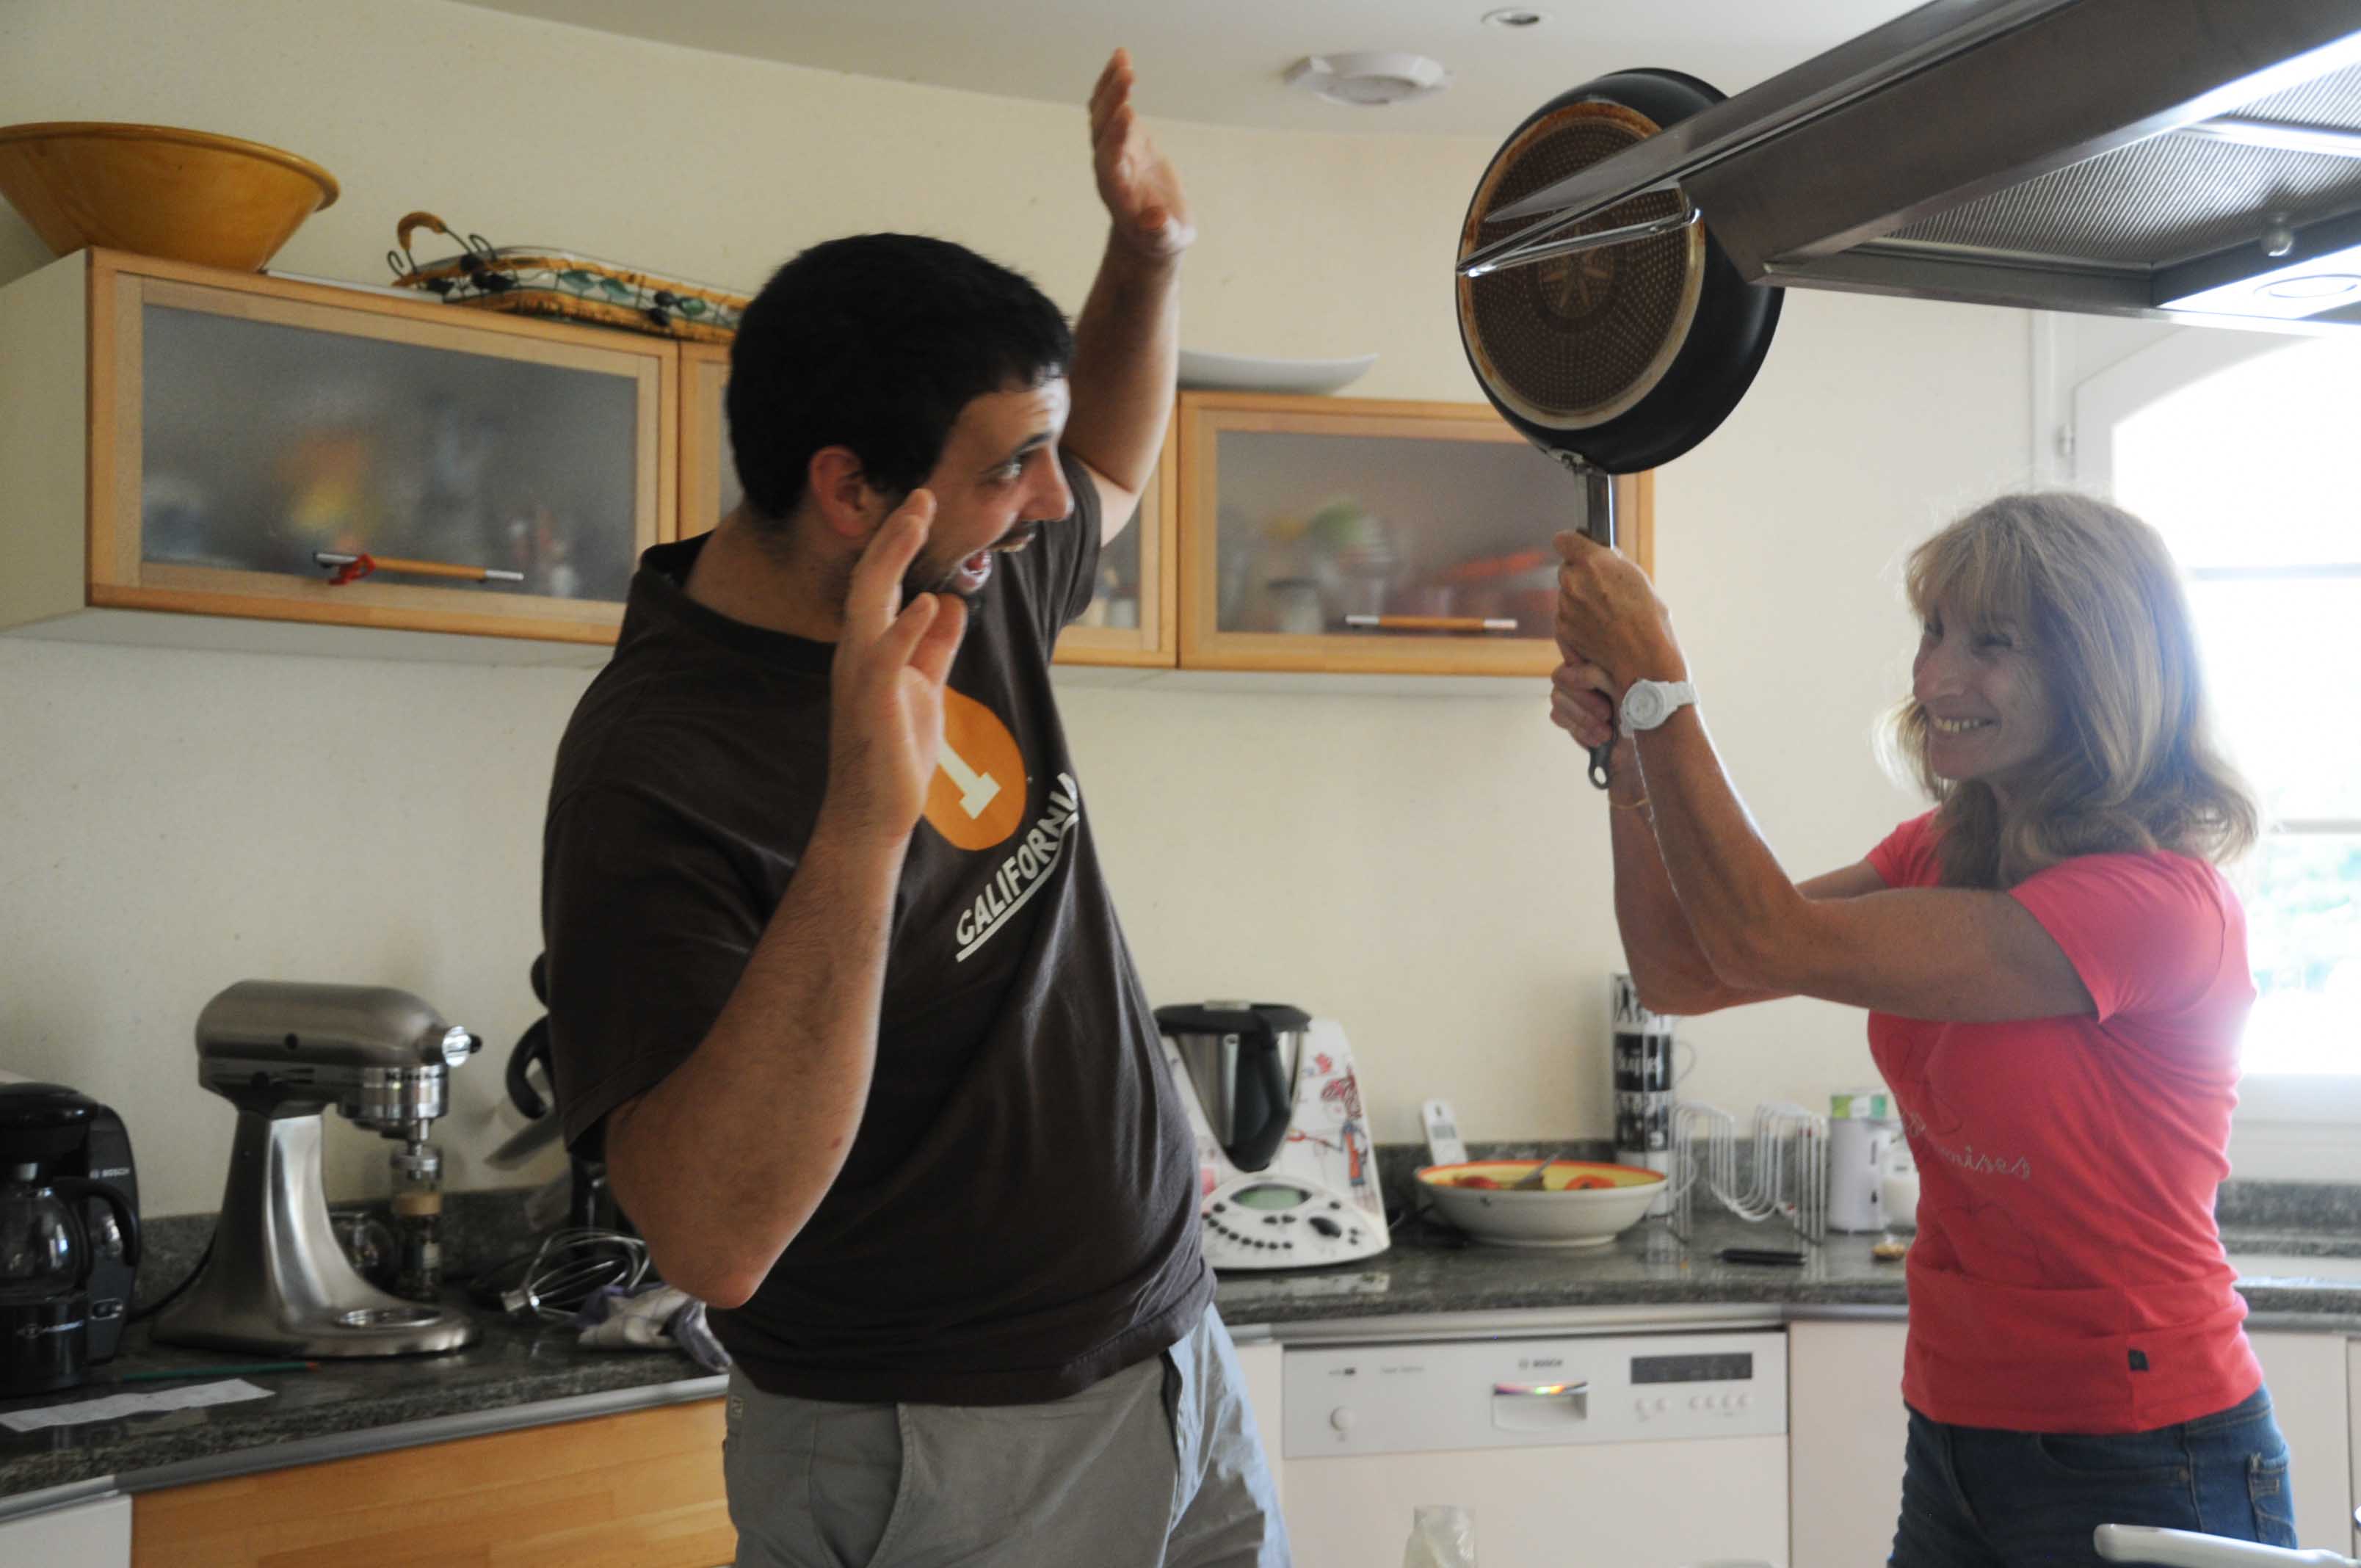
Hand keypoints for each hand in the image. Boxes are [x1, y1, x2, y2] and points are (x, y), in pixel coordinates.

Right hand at [826, 492, 968, 844]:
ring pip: (870, 601)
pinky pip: (887, 655)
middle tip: (921, 495)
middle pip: (870, 578)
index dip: (900, 544)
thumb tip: (947, 602)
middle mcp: (856, 651)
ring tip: (917, 520)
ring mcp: (860, 673)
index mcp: (870, 646)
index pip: (881, 583)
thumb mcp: (925, 688)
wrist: (875, 811)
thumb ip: (935, 647)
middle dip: (896, 535)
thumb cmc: (896, 753)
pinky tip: (927, 601)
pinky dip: (906, 626)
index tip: (923, 507)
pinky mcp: (872, 700)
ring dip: (894, 558)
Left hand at [1090, 49, 1194, 260]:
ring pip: (1103, 113)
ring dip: (1110, 86)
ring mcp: (1113, 148)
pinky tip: (1122, 57)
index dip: (1117, 136)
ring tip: (1123, 58)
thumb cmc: (1161, 239)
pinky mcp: (1122, 136)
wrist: (1151, 232)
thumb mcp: (1165, 240)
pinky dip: (1114, 83)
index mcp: (1117, 191)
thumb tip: (1156, 220)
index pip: (1111, 160)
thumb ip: (1160, 231)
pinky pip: (1111, 106)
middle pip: (1102, 130)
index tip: (1128, 112)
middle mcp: (1109, 166)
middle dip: (1112, 102)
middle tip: (1127, 74)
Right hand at [1551, 662, 1648, 798]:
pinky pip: (1557, 716)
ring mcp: (1580, 699)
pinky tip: (1598, 740)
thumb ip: (1598, 674)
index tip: (1598, 689)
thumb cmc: (1644, 723)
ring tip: (1606, 734)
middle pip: (1561, 676)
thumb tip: (1575, 666)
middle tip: (1607, 715)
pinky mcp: (1573, 720)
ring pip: (1557, 697)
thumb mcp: (1627, 690)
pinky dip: (1578, 730)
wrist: (1643, 764)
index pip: (1576, 655)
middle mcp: (1591, 678)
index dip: (1582, 674)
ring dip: (1581, 718)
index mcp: (1608, 665)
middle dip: (1584, 701)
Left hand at [1553, 530, 1684, 697]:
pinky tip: (1599, 628)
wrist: (1642, 658)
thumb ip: (1612, 563)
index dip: (1571, 544)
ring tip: (1606, 614)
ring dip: (1579, 600)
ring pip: (1566, 594)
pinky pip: (1565, 616)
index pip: (1564, 539)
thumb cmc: (1648, 618)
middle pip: (1567, 570)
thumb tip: (1601, 555)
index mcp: (1593, 561)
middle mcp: (1574, 581)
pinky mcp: (1563, 628)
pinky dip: (1577, 620)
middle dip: (1580, 576)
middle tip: (1602, 590)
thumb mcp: (1636, 577)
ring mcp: (1565, 606)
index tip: (1577, 549)